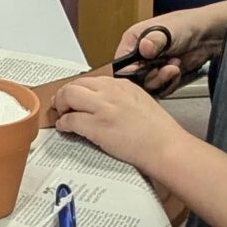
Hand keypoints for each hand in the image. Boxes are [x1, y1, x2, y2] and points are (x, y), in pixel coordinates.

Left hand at [48, 72, 179, 176]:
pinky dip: (63, 123)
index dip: (78, 89)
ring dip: (61, 105)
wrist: (165, 146)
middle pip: (75, 84)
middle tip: (62, 105)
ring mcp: (103, 108)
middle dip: (65, 94)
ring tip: (62, 114)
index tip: (74, 97)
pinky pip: (70, 119)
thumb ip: (119, 97)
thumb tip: (100, 101)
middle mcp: (110, 91)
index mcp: (121, 84)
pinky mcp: (97, 126)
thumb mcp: (139, 100)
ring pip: (68, 96)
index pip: (90, 80)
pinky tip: (65, 128)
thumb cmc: (157, 130)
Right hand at [112, 5, 226, 95]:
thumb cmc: (185, 26)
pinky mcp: (162, 78)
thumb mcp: (169, 31)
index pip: (120, 64)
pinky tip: (177, 70)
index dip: (130, 72)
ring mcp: (150, 68)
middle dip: (151, 77)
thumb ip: (155, 41)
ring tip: (174, 66)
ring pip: (147, 87)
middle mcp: (138, 56)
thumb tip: (144, 47)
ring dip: (162, 80)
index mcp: (132, 41)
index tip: (145, 71)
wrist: (206, 36)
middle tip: (165, 68)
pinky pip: (160, 90)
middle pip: (133, 79)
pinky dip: (170, 84)